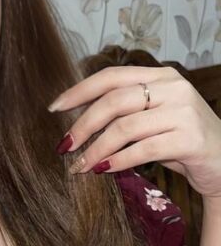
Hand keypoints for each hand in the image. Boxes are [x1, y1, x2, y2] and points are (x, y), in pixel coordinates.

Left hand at [48, 65, 220, 199]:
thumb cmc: (182, 142)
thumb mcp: (154, 119)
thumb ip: (125, 112)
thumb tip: (76, 122)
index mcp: (162, 76)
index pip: (112, 76)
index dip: (79, 90)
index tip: (54, 108)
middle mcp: (174, 88)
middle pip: (114, 101)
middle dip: (83, 125)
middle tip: (64, 145)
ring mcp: (184, 112)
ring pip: (125, 127)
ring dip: (96, 149)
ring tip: (79, 166)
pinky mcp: (190, 139)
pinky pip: (143, 150)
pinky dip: (118, 161)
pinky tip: (103, 170)